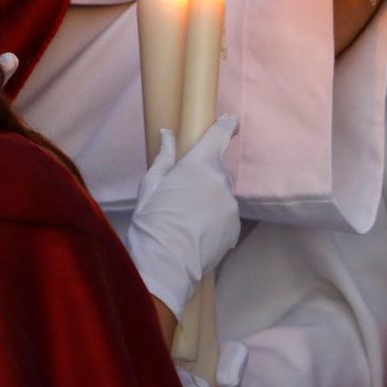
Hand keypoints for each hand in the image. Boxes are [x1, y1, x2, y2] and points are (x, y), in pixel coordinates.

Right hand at [127, 116, 240, 319]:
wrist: (165, 265)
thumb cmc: (152, 221)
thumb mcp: (151, 185)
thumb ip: (165, 157)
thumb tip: (168, 134)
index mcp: (199, 165)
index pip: (220, 135)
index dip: (226, 125)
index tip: (229, 121)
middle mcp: (221, 181)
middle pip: (217, 169)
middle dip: (205, 175)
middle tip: (182, 194)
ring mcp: (231, 205)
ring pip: (222, 194)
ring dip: (210, 199)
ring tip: (187, 219)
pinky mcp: (235, 227)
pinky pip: (226, 215)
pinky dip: (215, 219)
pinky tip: (196, 232)